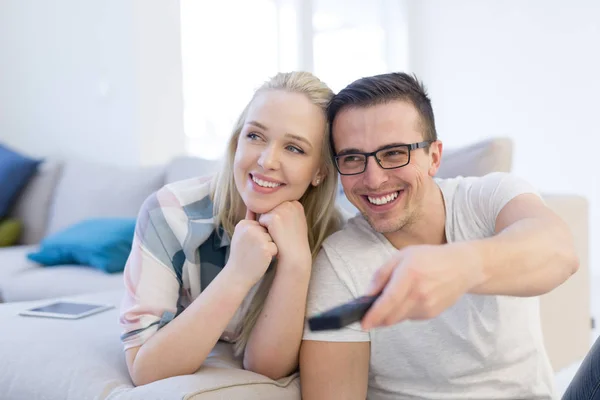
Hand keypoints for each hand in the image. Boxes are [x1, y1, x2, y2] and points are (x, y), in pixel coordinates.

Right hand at [226, 209, 277, 286]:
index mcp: (243, 224)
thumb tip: (253, 205)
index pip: (262, 225)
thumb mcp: (241, 235)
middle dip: (265, 241)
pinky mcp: (266, 248)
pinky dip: (272, 254)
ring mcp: (258, 238)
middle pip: (268, 230)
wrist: (237, 275)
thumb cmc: (241, 255)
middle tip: (254, 251)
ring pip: (274, 238)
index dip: (259, 237)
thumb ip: (249, 220)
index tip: (250, 246)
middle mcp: (250, 228)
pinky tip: (262, 259)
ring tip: (257, 255)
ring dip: (269, 247)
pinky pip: (276, 247)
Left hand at [258, 201, 310, 268]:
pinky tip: (275, 237)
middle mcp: (290, 203)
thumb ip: (287, 211)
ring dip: (267, 225)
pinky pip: (261, 221)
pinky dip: (265, 230)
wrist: (295, 255)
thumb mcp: (294, 221)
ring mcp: (282, 209)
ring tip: (279, 234)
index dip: (279, 219)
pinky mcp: (274, 217)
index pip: (277, 206)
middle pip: (270, 208)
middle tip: (283, 232)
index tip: (287, 228)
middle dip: (272, 220)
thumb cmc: (293, 241)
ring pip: (265, 214)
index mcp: (296, 203)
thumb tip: (273, 202)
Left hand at [361, 243, 485, 329]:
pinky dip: (403, 311)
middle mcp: (419, 293)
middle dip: (378, 318)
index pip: (388, 300)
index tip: (363, 323)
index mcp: (410, 274)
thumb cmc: (429, 258)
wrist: (462, 268)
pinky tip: (409, 298)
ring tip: (394, 297)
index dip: (374, 314)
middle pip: (391, 316)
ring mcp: (427, 305)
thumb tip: (367, 294)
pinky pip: (410, 317)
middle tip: (370, 312)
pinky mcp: (432, 313)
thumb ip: (382, 274)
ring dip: (390, 314)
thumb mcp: (402, 256)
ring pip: (399, 318)